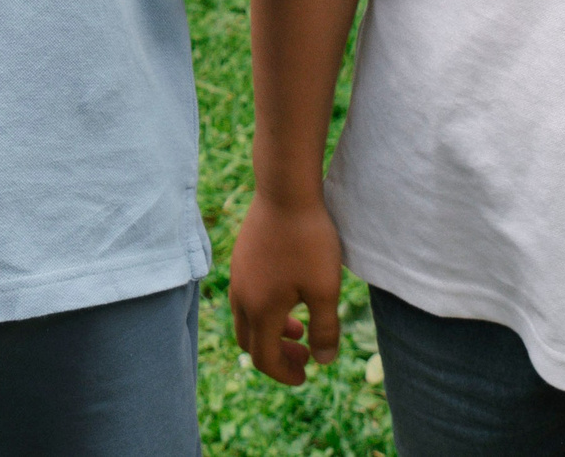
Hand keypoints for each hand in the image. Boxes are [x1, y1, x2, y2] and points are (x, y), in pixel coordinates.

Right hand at [229, 190, 343, 384]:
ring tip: (300, 325)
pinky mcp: (241, 257)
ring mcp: (238, 275)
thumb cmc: (308, 241)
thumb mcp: (326, 290)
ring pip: (247, 318)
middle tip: (303, 354)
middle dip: (276, 355)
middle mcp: (241, 296)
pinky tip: (291, 293)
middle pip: (249, 342)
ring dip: (271, 331)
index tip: (307, 375)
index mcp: (260, 311)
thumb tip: (323, 360)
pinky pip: (247, 295)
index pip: (264, 359)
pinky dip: (265, 309)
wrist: (285, 190)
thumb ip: (325, 330)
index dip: (285, 374)